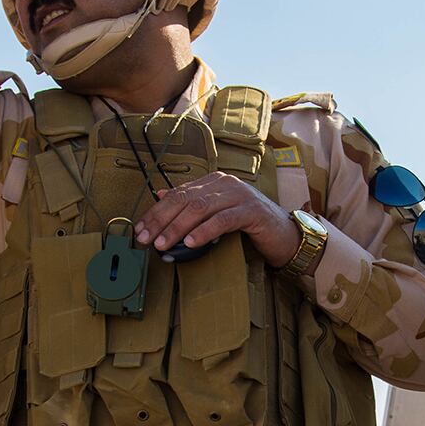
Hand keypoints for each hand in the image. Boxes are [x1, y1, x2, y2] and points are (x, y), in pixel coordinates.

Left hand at [134, 173, 300, 264]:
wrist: (284, 235)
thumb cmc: (248, 226)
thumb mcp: (216, 214)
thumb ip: (192, 204)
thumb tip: (160, 195)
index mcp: (214, 181)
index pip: (178, 194)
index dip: (156, 211)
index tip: (140, 229)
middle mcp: (225, 183)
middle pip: (185, 200)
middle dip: (161, 220)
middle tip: (146, 239)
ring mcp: (239, 195)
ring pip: (201, 209)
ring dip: (178, 228)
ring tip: (163, 244)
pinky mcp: (252, 211)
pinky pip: (223, 220)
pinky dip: (204, 232)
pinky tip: (191, 243)